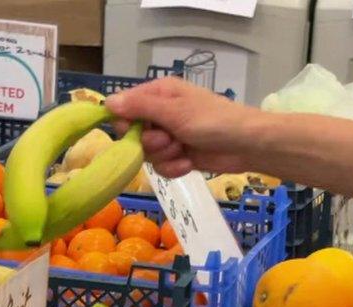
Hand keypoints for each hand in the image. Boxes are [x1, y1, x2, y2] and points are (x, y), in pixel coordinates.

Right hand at [106, 77, 262, 177]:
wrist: (246, 145)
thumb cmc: (213, 121)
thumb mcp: (174, 112)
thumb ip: (140, 108)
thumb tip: (106, 101)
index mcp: (159, 94)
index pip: (124, 108)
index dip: (126, 124)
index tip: (135, 132)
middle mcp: (161, 113)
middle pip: (133, 134)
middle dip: (149, 143)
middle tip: (168, 140)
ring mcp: (169, 136)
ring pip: (147, 153)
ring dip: (164, 156)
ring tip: (183, 150)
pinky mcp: (178, 155)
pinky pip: (161, 166)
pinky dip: (174, 167)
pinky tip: (188, 163)